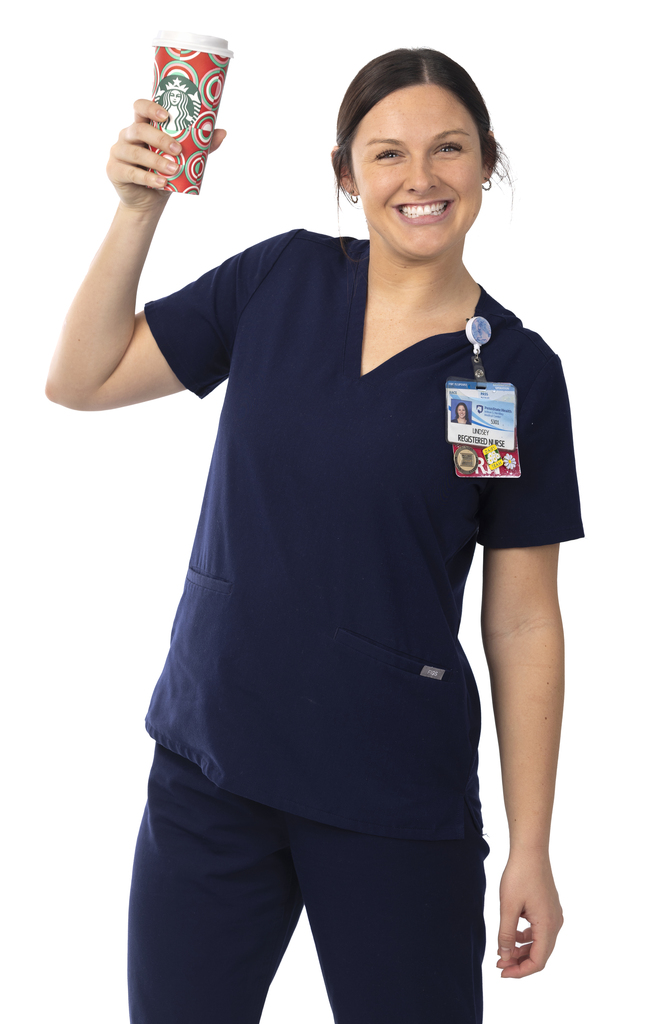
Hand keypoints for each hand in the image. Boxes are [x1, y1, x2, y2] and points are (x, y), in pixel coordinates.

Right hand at [106, 98, 226, 211]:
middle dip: (160, 138)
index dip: (151, 108)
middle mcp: (127, 136)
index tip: (167, 115)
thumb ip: (200, 146)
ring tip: (174, 169)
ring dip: (156, 161)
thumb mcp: (183, 158)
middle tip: (178, 149)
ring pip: (135, 152)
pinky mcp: (114, 171)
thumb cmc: (165, 173)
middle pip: (139, 130)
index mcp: (142, 126)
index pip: (140, 107)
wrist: (148, 201)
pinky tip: (161, 183)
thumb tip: (222, 132)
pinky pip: (131, 173)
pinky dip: (148, 178)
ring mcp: (118, 152)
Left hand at [496, 850, 563, 977]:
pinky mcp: (549, 907)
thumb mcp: (508, 907)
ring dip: (522, 949)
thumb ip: (507, 934)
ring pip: (540, 942)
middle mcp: (555, 923)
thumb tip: (505, 956)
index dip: (520, 971)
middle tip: (499, 962)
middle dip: (519, 962)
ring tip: (503, 950)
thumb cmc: (519, 875)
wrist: (530, 850)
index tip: (502, 972)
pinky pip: (540, 930)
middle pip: (540, 954)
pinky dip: (526, 937)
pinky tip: (512, 933)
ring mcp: (554, 915)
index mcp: (548, 926)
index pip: (538, 961)